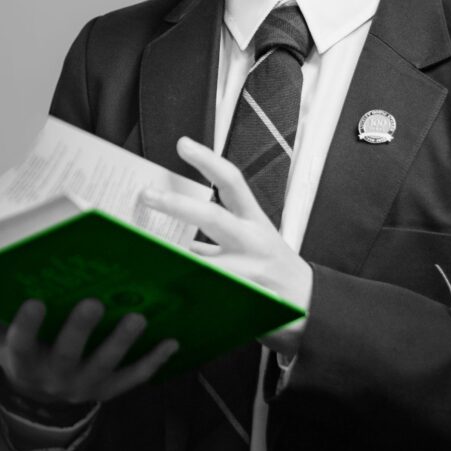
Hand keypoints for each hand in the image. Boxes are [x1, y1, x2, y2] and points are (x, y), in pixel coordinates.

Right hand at [0, 296, 179, 405]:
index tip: (32, 302)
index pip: (21, 344)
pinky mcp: (110, 390)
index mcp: (24, 363)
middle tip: (94, 302)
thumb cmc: (21, 356)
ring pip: (105, 365)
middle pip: (67, 354)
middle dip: (81, 329)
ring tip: (138, 316)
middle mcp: (54, 377)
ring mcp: (85, 386)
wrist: (41, 405)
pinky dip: (153, 361)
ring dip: (122, 341)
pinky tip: (171, 341)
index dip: (26, 326)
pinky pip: (134, 378)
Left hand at [142, 135, 313, 355]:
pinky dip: (184, 291)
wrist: (311, 305)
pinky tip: (159, 290)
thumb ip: (212, 236)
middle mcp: (253, 242)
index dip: (208, 161)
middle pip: (213, 217)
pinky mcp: (244, 300)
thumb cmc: (271, 268)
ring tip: (139, 250)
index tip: (183, 144)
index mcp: (254, 222)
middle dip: (177, 205)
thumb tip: (169, 228)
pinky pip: (207, 293)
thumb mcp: (250, 242)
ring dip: (173, 257)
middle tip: (147, 195)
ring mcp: (249, 272)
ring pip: (206, 262)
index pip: (232, 182)